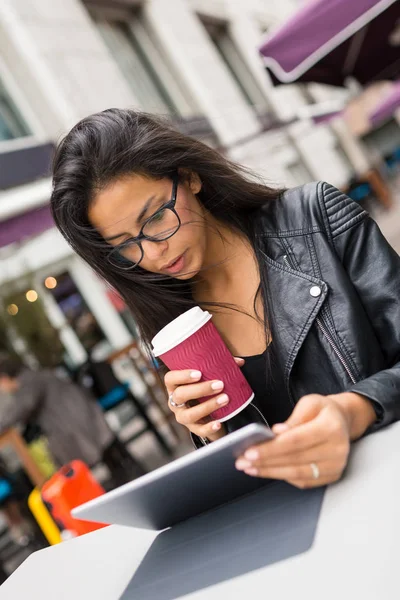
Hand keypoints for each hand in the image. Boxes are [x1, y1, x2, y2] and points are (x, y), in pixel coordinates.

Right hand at [165, 357, 244, 440]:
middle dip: (200, 389)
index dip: (182, 376)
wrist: (208, 414)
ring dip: (208, 406)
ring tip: (225, 399)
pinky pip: (199, 430)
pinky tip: (218, 423)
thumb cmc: (205, 390)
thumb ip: (220, 367)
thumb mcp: (209, 378)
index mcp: (175, 386)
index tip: (199, 373)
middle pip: (180, 395)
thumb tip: (239, 362)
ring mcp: (183, 416)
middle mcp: (175, 402)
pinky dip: (209, 427)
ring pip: (189, 414)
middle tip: (219, 384)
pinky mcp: (193, 428)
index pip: (170, 378)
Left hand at [235, 392, 374, 487]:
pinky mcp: (331, 476)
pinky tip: (267, 471)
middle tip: (243, 462)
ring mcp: (335, 466)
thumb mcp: (309, 403)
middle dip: (265, 462)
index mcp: (331, 427)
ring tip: (249, 468)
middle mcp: (337, 450)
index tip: (249, 452)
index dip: (271, 448)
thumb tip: (276, 434)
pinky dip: (282, 476)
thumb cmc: (323, 410)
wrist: (343, 421)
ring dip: (270, 472)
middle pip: (294, 459)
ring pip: (297, 473)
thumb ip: (293, 419)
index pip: (295, 441)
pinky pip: (302, 480)